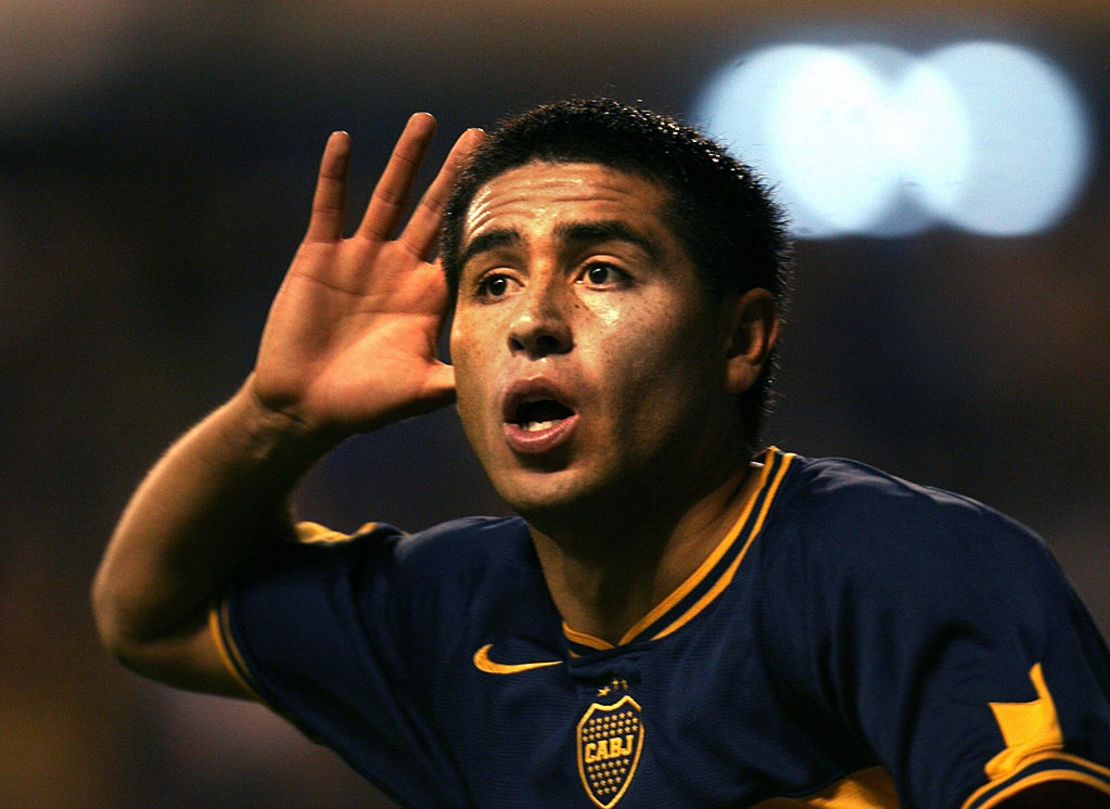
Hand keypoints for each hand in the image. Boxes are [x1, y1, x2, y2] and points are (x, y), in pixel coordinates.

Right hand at [252, 114, 482, 436]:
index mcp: (427, 297)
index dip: (482, 218)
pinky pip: (328, 206)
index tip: (509, 186)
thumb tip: (505, 384)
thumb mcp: (420, 392)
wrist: (305, 405)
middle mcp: (398, 269)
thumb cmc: (365, 403)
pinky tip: (343, 140)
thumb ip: (456, 380)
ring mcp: (359, 258)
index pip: (460, 247)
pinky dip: (334, 174)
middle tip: (481, 136)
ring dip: (406, 159)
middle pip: (432, 210)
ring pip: (388, 197)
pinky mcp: (319, 255)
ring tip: (425, 121)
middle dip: (455, 174)